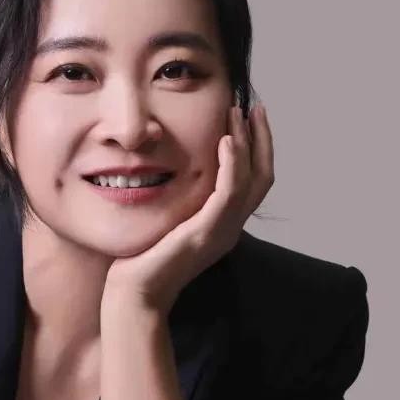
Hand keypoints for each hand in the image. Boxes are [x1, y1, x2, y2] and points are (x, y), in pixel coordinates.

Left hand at [102, 103, 273, 316]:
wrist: (135, 293)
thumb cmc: (144, 259)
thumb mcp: (170, 219)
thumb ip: (182, 197)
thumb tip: (174, 166)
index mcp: (225, 224)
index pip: (255, 180)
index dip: (257, 147)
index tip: (249, 115)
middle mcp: (230, 227)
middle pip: (263, 176)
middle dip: (261, 138)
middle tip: (253, 106)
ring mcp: (222, 231)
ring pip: (252, 181)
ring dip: (246, 143)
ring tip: (236, 114)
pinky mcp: (206, 233)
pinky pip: (229, 193)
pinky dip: (232, 164)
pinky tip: (226, 141)